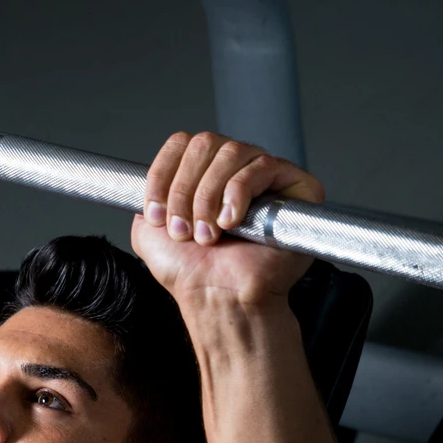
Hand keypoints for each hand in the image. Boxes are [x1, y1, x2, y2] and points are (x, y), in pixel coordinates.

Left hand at [131, 131, 322, 305]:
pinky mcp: (295, 187)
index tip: (156, 212)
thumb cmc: (192, 273)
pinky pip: (263, 166)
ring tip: (208, 233)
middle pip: (205, 143)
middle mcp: (235, 170)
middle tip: (183, 228)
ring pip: (231, 152)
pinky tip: (232, 222)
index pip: (182, 143)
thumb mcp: (148, 231)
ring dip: (209, 196)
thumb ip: (147, 196)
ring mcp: (266, 177)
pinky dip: (238, 193)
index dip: (163, 173)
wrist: (217, 298)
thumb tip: (149, 177)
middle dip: (185, 189)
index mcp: (204, 175)